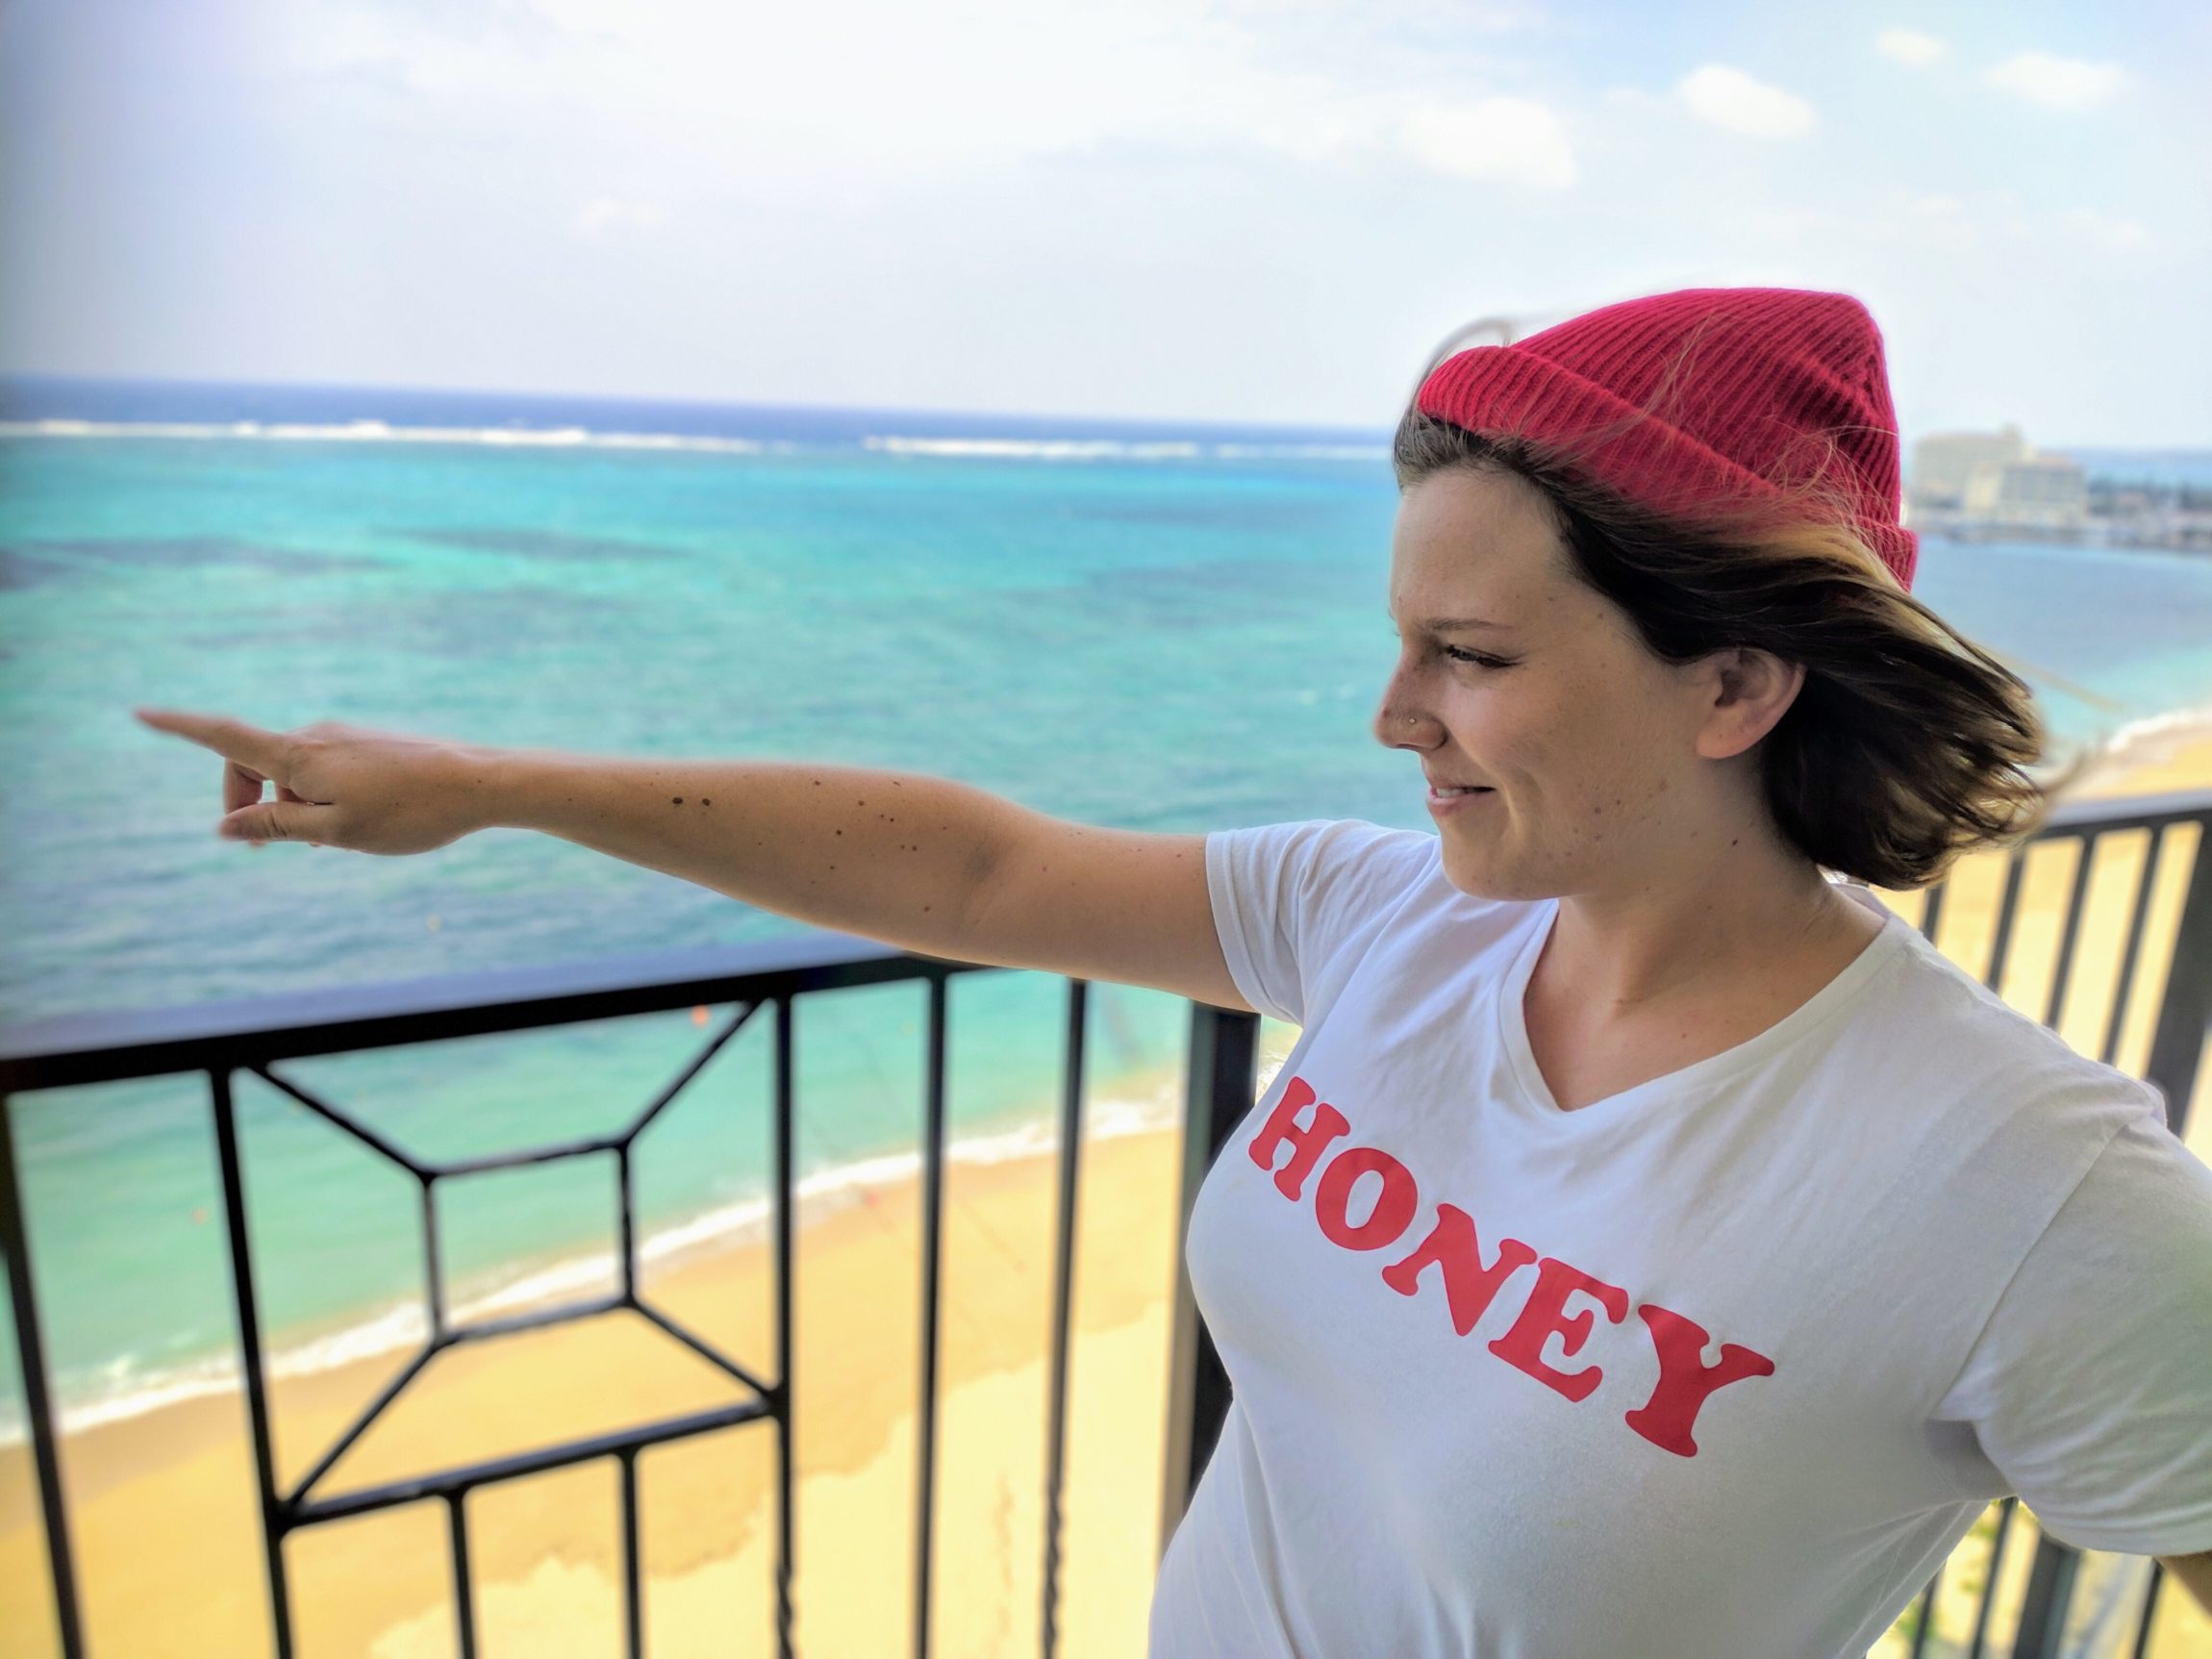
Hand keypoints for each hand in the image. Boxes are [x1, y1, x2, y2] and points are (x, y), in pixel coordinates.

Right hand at [133, 708, 491, 855]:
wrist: (481, 784)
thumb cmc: (410, 813)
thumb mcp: (334, 833)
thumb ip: (275, 826)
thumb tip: (225, 827)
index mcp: (300, 754)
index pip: (224, 737)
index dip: (178, 727)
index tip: (140, 712)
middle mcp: (317, 735)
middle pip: (255, 764)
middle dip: (250, 803)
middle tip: (271, 849)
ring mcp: (345, 737)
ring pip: (295, 773)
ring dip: (294, 807)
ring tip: (330, 843)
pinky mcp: (369, 744)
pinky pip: (325, 771)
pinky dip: (321, 799)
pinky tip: (355, 828)